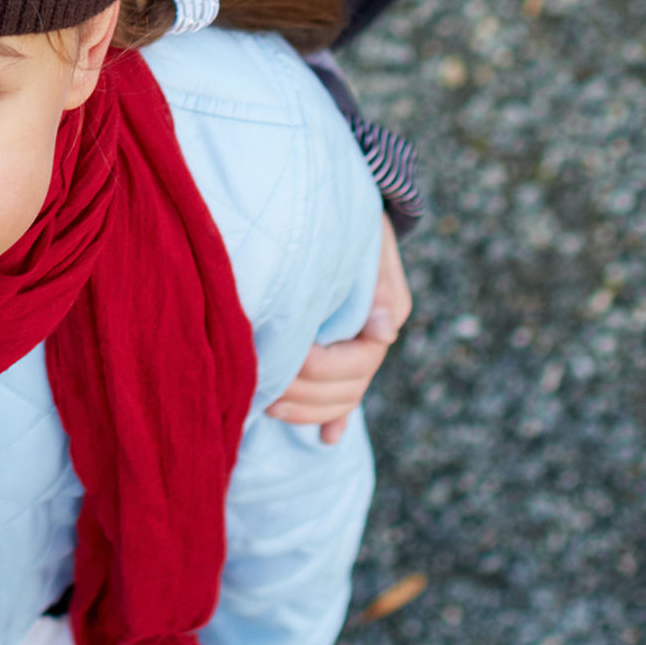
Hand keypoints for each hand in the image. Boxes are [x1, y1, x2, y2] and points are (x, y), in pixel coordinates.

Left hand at [267, 215, 411, 435]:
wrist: (342, 205)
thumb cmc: (353, 221)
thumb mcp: (368, 243)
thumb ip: (378, 285)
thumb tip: (383, 331)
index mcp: (381, 318)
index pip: (354, 365)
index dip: (318, 370)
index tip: (286, 360)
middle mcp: (371, 340)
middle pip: (345, 389)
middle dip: (303, 397)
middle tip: (261, 392)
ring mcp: (357, 349)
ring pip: (342, 397)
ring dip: (308, 411)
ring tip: (269, 408)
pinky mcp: (341, 350)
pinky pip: (345, 394)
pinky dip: (335, 418)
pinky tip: (327, 439)